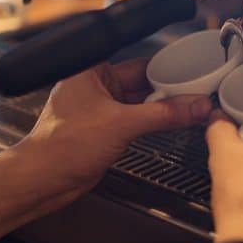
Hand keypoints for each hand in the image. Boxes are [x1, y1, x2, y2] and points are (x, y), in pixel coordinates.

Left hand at [19, 58, 212, 195]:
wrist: (43, 180)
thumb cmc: (60, 145)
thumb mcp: (121, 124)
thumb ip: (163, 114)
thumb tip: (194, 106)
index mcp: (91, 70)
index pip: (139, 62)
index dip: (167, 68)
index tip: (192, 74)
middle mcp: (95, 86)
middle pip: (143, 83)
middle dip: (169, 90)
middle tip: (198, 93)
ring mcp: (101, 109)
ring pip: (141, 103)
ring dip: (163, 108)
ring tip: (191, 108)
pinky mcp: (105, 130)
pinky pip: (136, 121)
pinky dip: (154, 122)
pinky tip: (172, 123)